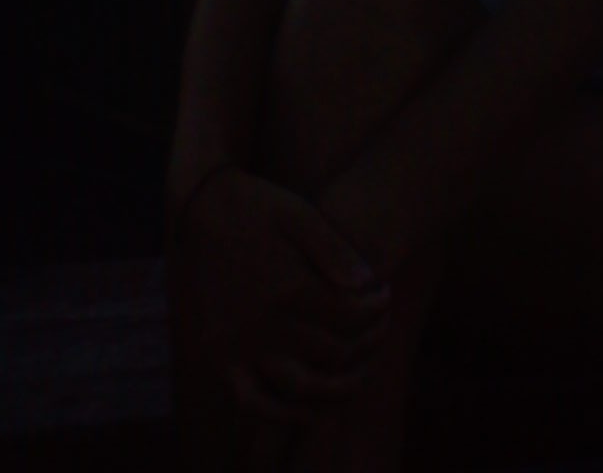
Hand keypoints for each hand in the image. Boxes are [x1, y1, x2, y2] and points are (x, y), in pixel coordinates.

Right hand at [168, 166, 393, 425]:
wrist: (198, 209)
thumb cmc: (258, 207)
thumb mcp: (299, 213)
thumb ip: (334, 250)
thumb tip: (370, 283)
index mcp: (287, 287)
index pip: (350, 317)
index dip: (377, 311)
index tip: (385, 298)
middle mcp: (261, 324)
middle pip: (331, 353)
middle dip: (366, 344)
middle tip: (380, 331)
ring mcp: (236, 345)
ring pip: (297, 388)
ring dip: (336, 388)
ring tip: (358, 374)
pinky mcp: (217, 356)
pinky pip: (252, 400)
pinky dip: (284, 413)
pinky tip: (310, 409)